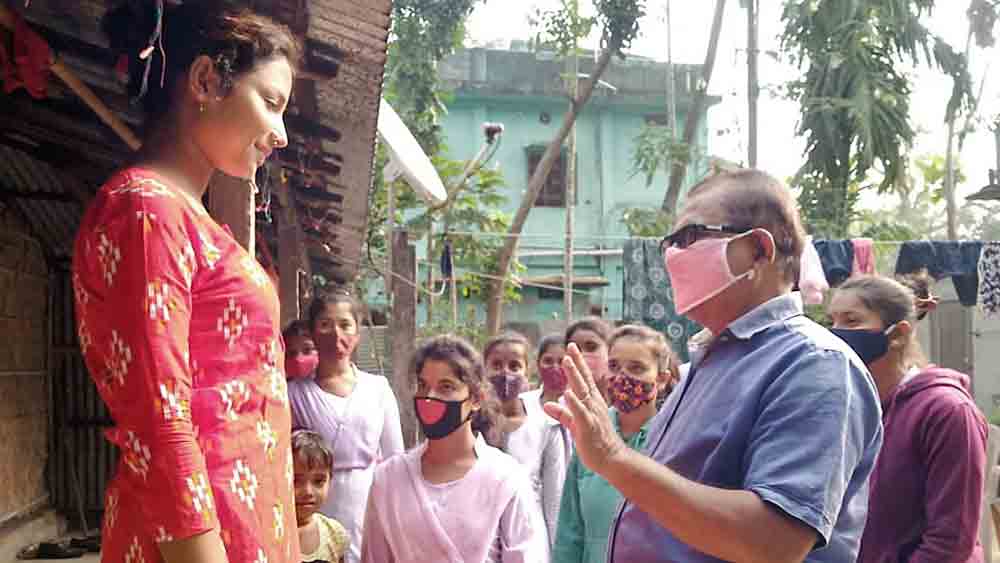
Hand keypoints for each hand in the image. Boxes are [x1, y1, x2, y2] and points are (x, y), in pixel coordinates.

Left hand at [544, 343, 625, 474]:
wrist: (611, 459)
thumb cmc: (595, 441)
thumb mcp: (575, 424)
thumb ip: (562, 413)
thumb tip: (547, 404)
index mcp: (592, 402)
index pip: (584, 379)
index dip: (578, 363)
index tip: (571, 348)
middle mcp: (593, 404)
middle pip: (584, 380)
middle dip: (577, 362)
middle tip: (571, 346)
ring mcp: (592, 414)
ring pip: (582, 392)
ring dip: (574, 376)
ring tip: (566, 361)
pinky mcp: (588, 426)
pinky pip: (580, 413)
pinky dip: (574, 402)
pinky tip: (568, 393)